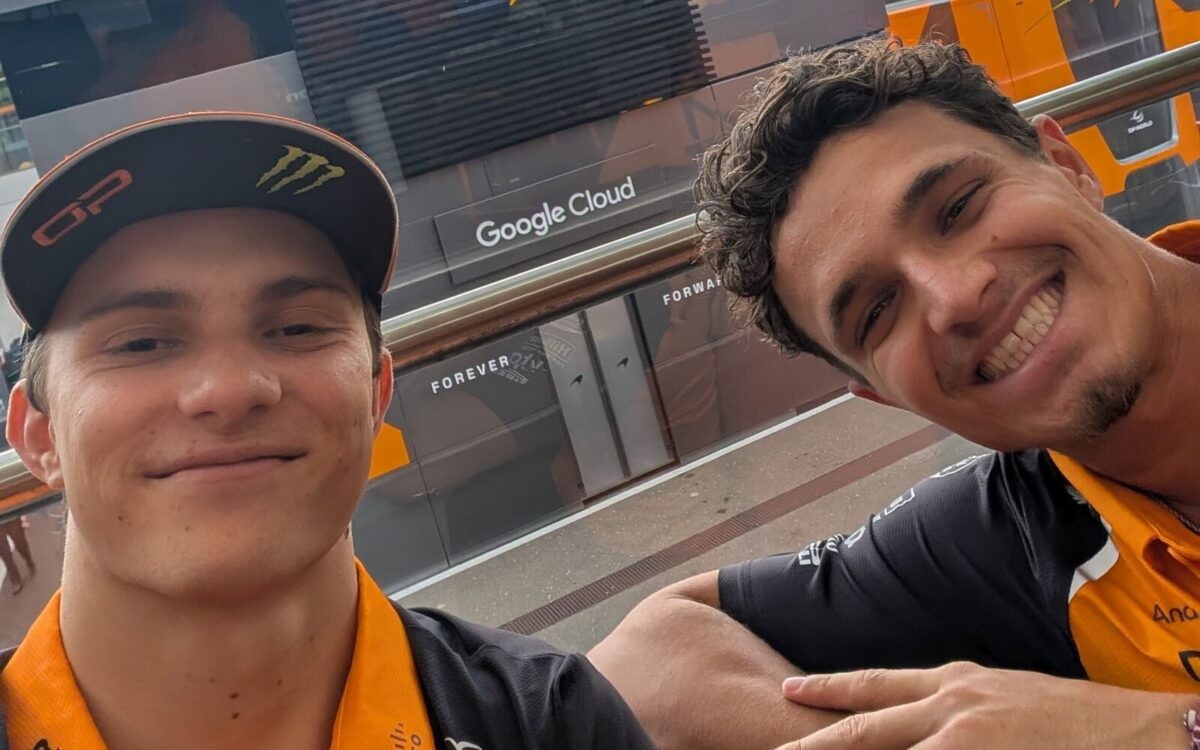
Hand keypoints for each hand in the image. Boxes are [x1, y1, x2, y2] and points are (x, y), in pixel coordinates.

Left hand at [773, 661, 1193, 748]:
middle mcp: (950, 704)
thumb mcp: (1005, 697)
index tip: (791, 688)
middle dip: (814, 742)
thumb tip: (925, 719)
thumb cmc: (1077, 721)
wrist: (1139, 732)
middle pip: (864, 724)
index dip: (829, 687)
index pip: (875, 682)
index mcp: (955, 683)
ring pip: (885, 749)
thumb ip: (961, 705)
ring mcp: (963, 737)